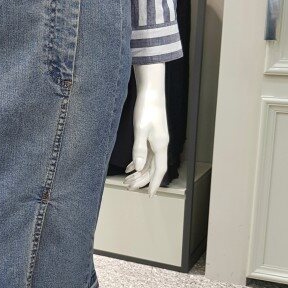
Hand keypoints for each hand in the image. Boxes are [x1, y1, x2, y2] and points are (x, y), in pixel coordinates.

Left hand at [123, 63, 168, 196]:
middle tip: (128, 187)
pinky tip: (130, 167)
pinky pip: (145, 153)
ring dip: (139, 172)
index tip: (149, 195)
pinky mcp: (151, 135)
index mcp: (160, 145)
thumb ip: (139, 150)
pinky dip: (138, 162)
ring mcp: (156, 140)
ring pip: (149, 162)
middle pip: (153, 168)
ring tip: (127, 180)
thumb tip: (138, 168)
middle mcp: (160, 145)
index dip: (154, 183)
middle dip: (142, 180)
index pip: (159, 170)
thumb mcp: (140, 130)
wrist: (151, 92)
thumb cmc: (146, 109)